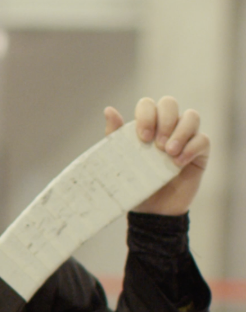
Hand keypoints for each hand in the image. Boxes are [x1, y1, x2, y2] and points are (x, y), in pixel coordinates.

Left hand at [105, 96, 207, 216]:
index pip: (148, 104)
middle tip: (155, 145)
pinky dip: (191, 149)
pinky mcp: (200, 151)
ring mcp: (186, 136)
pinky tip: (178, 163)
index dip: (146, 115)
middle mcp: (168, 125)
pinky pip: (203, 140)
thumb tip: (109, 109)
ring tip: (167, 153)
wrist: (151, 208)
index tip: (142, 137)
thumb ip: (116, 135)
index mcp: (147, 123)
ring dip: (179, 133)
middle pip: (170, 103)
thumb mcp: (122, 158)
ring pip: (191, 116)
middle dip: (163, 120)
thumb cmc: (135, 180)